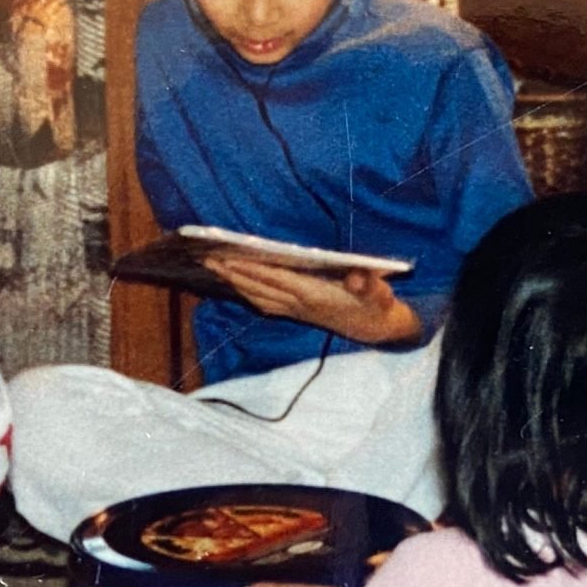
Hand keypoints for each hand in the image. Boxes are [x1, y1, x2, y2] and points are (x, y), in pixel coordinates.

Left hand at [200, 254, 420, 345]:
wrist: (377, 329)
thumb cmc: (377, 304)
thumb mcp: (379, 292)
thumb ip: (368, 284)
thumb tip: (356, 279)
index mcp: (315, 295)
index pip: (276, 280)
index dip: (252, 270)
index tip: (230, 258)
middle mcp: (300, 304)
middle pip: (259, 289)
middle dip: (233, 274)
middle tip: (207, 258)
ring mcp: (296, 310)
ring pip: (257, 297)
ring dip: (234, 283)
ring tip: (214, 268)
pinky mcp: (296, 313)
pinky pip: (264, 304)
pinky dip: (246, 293)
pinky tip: (235, 284)